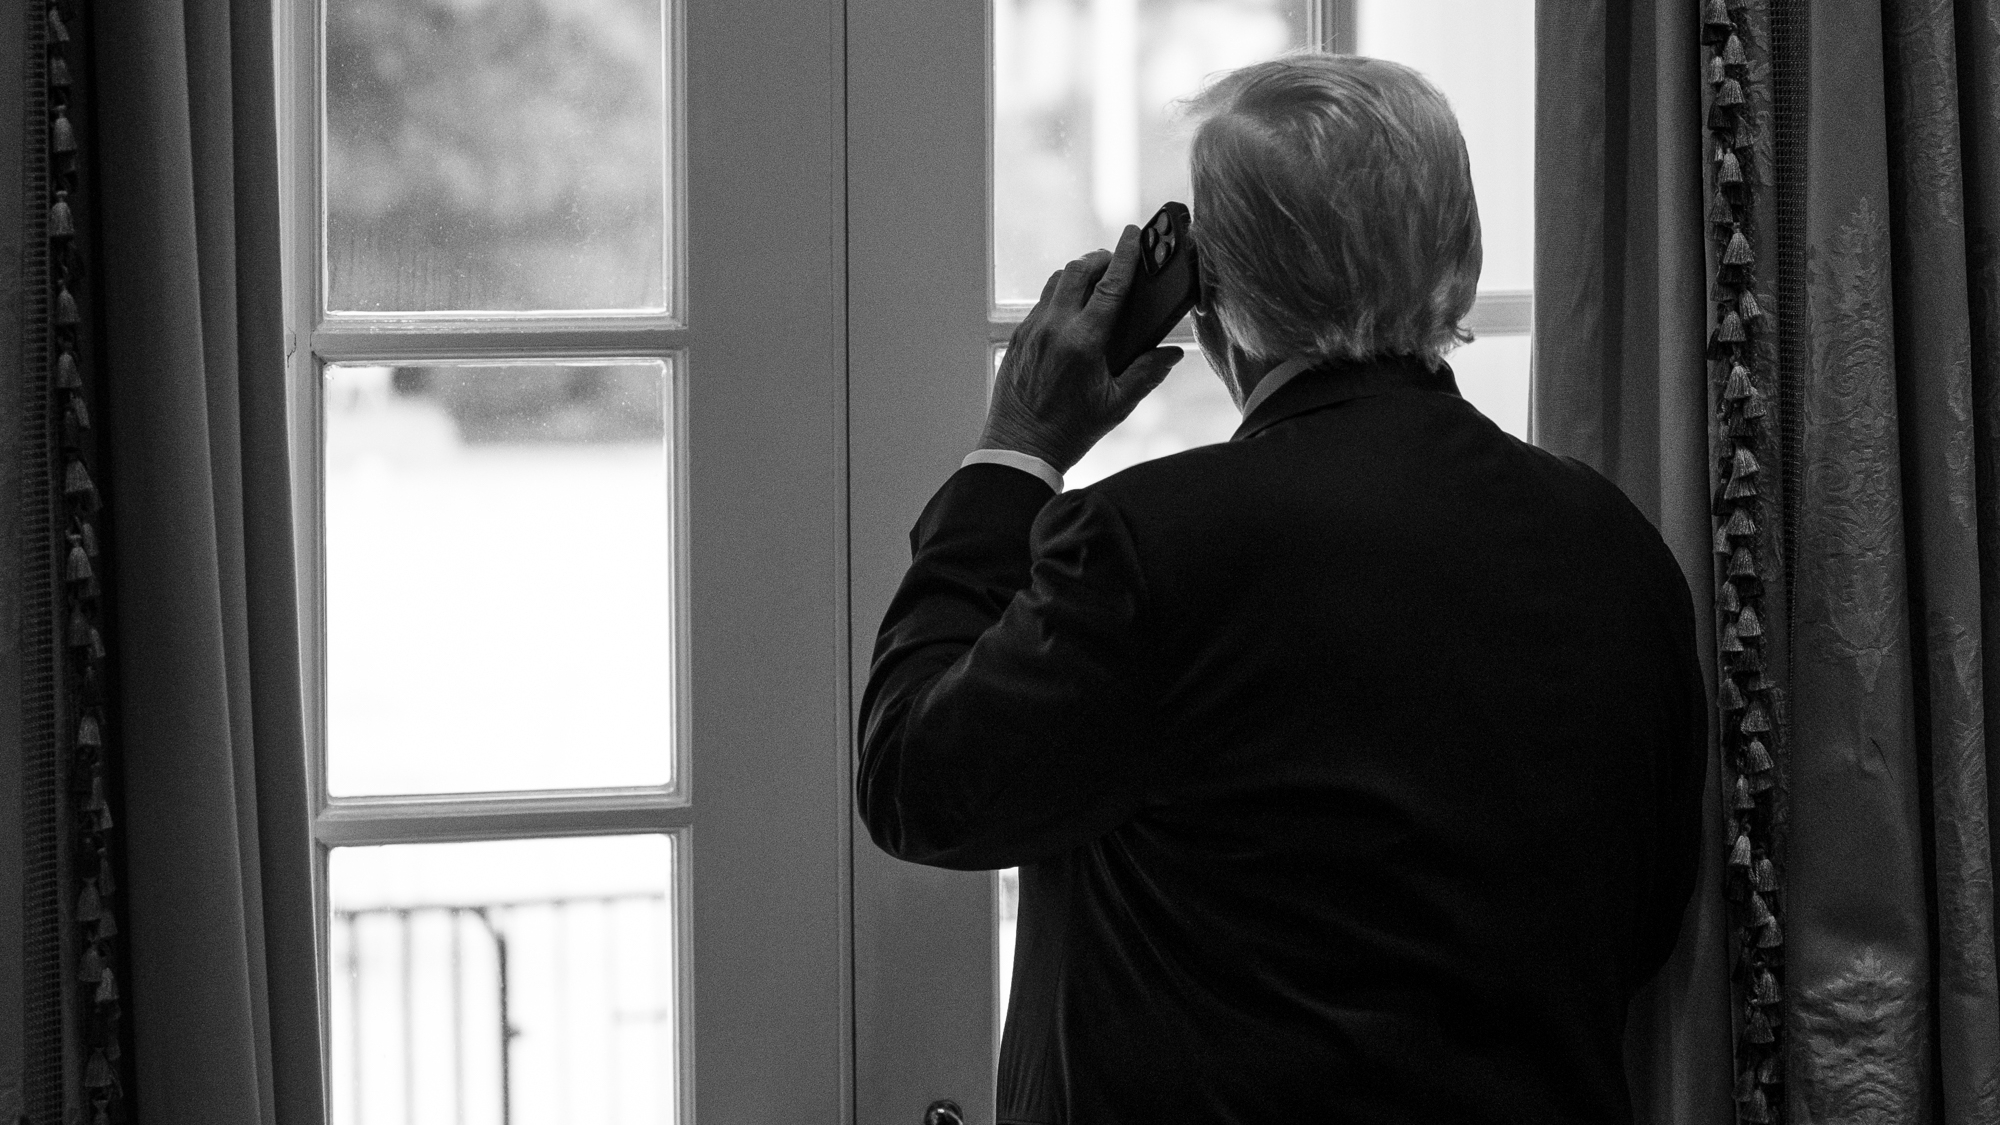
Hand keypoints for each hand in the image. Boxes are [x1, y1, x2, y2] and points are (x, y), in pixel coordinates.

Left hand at [981, 225, 1183, 472]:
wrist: (1019, 448)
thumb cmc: (1069, 432)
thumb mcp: (1116, 406)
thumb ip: (1147, 374)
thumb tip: (1172, 353)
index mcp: (1083, 342)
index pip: (1109, 285)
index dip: (1125, 254)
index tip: (1132, 233)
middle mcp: (1054, 328)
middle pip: (1077, 270)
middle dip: (1099, 258)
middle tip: (1115, 260)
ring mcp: (1032, 330)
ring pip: (1055, 282)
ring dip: (1077, 274)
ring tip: (1095, 282)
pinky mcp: (1018, 338)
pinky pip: (1041, 303)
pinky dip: (1060, 296)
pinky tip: (1072, 311)